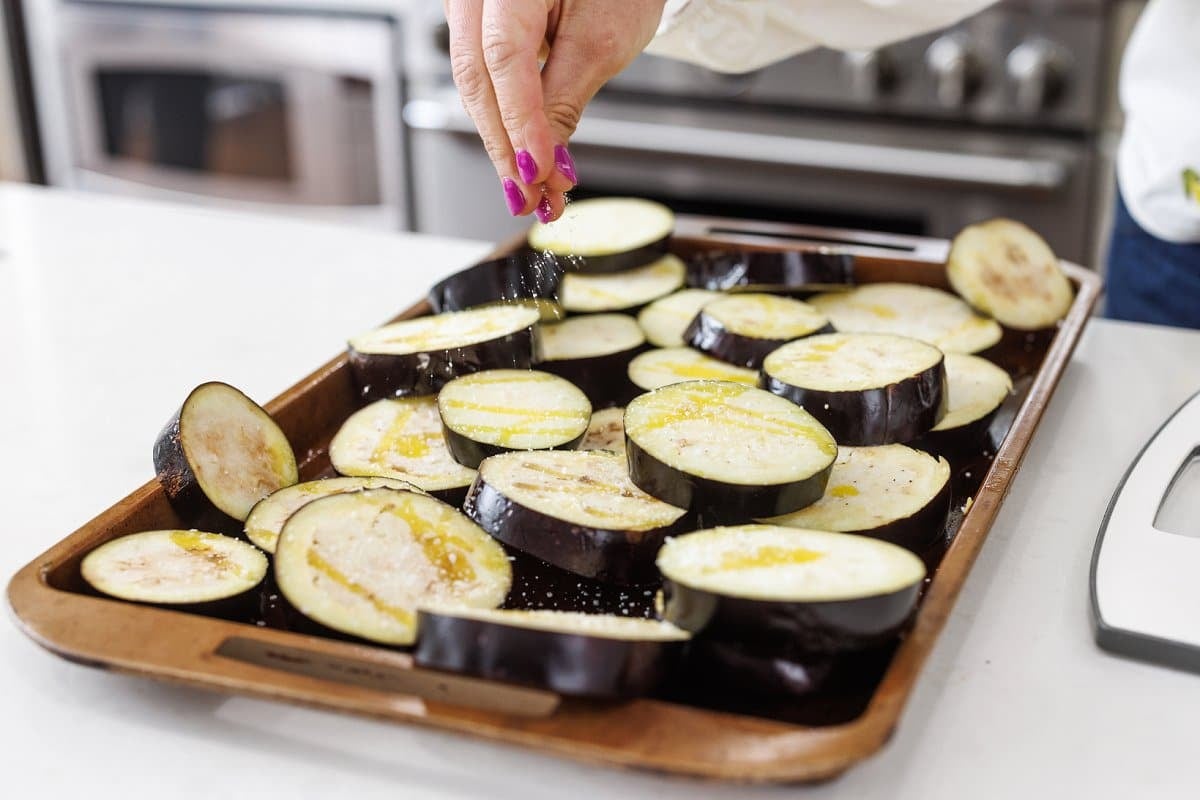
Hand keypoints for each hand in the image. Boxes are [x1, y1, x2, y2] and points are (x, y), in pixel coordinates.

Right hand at [445, 0, 666, 221]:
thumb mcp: (601, 41)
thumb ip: (565, 101)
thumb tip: (547, 164)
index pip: (504, 57)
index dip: (519, 122)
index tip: (538, 172)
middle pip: (477, 77)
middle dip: (506, 147)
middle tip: (532, 199)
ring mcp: (469, 6)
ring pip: (474, 85)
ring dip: (503, 143)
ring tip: (533, 191)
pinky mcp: (475, 26)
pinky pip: (481, 79)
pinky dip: (503, 121)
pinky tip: (522, 157)